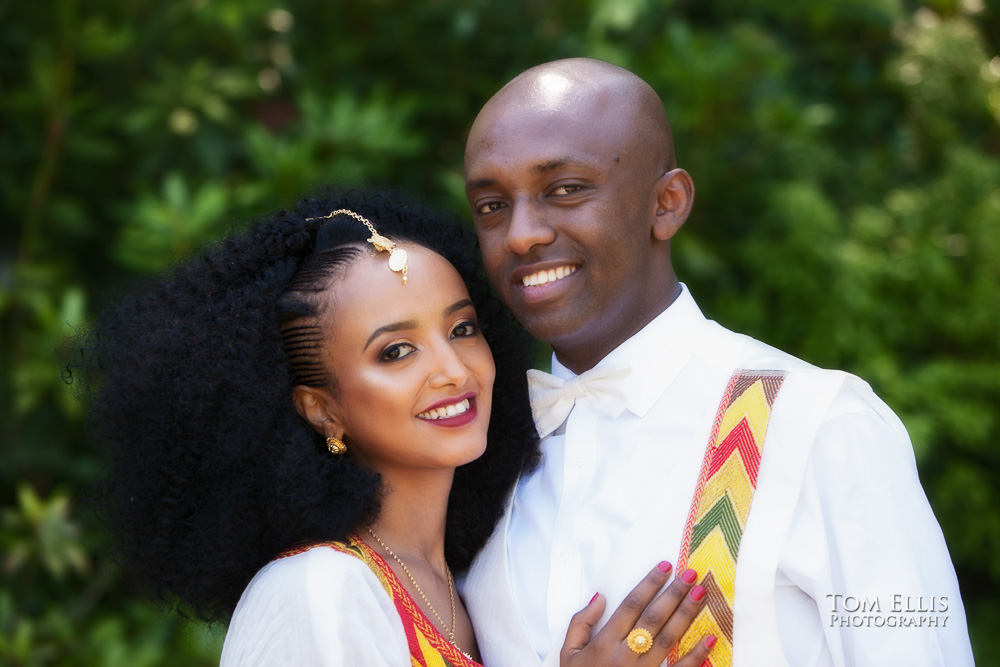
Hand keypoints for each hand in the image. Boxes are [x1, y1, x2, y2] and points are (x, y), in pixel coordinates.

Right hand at [559, 562, 714, 665]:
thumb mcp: (568, 654)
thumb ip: (580, 624)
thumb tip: (599, 598)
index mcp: (604, 643)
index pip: (631, 605)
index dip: (649, 584)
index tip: (664, 566)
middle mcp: (625, 655)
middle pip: (653, 618)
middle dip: (673, 593)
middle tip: (691, 573)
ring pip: (668, 638)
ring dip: (686, 614)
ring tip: (701, 593)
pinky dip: (697, 656)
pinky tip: (710, 638)